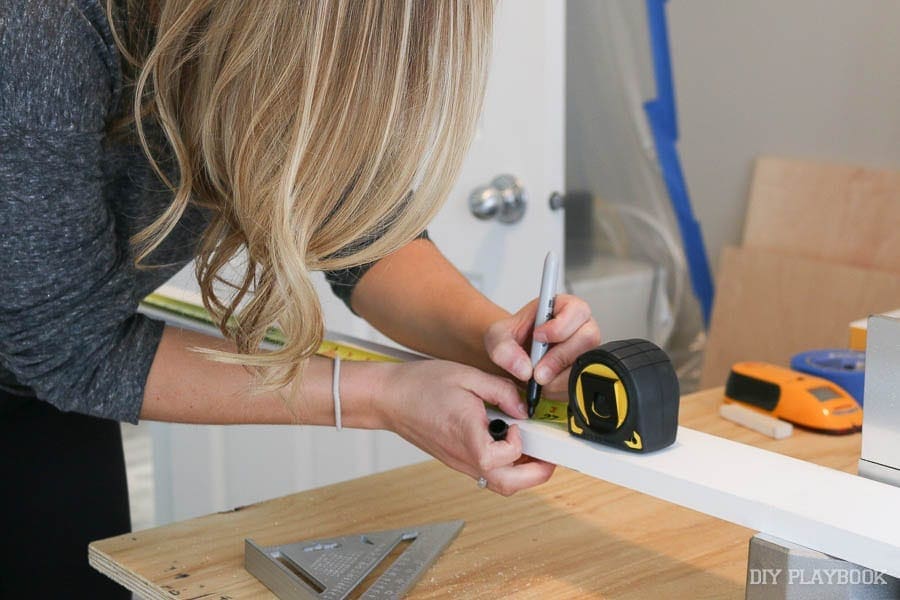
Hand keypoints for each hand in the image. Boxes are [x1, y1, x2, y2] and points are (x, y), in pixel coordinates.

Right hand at [375, 360, 554, 494]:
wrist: (389, 398)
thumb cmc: (420, 385)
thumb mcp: (467, 375)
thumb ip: (501, 390)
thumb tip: (524, 408)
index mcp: (465, 434)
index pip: (498, 459)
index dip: (517, 445)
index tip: (518, 425)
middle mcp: (463, 455)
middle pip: (506, 486)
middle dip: (535, 474)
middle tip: (548, 456)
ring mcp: (459, 461)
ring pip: (497, 484)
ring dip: (522, 473)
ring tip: (531, 449)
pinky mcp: (456, 460)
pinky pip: (486, 473)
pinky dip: (505, 465)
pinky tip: (508, 442)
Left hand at [483, 295, 600, 399]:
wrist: (512, 359)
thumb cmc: (510, 340)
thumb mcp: (497, 337)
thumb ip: (504, 348)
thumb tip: (524, 368)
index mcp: (563, 308)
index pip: (577, 310)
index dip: (560, 325)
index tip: (538, 337)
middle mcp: (580, 327)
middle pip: (588, 338)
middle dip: (560, 357)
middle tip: (537, 370)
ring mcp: (585, 351)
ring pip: (587, 364)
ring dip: (559, 377)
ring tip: (538, 378)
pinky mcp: (584, 373)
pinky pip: (583, 384)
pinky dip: (561, 389)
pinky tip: (546, 385)